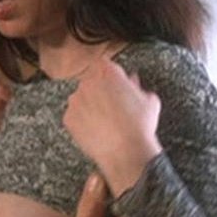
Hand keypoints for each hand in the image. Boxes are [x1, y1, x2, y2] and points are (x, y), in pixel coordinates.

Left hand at [63, 58, 161, 194]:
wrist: (126, 152)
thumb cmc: (139, 126)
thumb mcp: (148, 100)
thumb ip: (137, 85)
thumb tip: (131, 81)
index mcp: (108, 71)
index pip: (103, 64)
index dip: (109, 74)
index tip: (113, 83)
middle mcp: (88, 82)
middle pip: (90, 80)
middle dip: (99, 90)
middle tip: (111, 104)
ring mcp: (75, 100)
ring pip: (81, 98)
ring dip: (89, 105)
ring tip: (105, 120)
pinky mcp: (68, 118)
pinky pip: (74, 115)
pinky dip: (82, 121)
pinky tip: (96, 129)